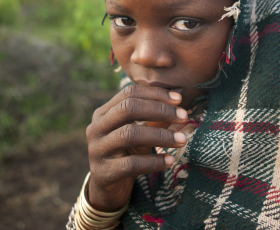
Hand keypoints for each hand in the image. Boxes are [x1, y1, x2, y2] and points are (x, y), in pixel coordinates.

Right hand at [86, 84, 189, 211]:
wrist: (106, 186)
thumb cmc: (126, 153)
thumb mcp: (140, 133)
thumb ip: (155, 118)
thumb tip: (180, 102)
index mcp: (103, 113)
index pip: (129, 93)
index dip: (155, 94)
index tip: (179, 99)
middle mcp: (96, 128)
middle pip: (127, 109)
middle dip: (159, 110)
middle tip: (184, 116)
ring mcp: (97, 150)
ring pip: (129, 135)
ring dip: (160, 136)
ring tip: (182, 140)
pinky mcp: (103, 172)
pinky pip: (131, 164)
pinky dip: (153, 161)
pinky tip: (169, 160)